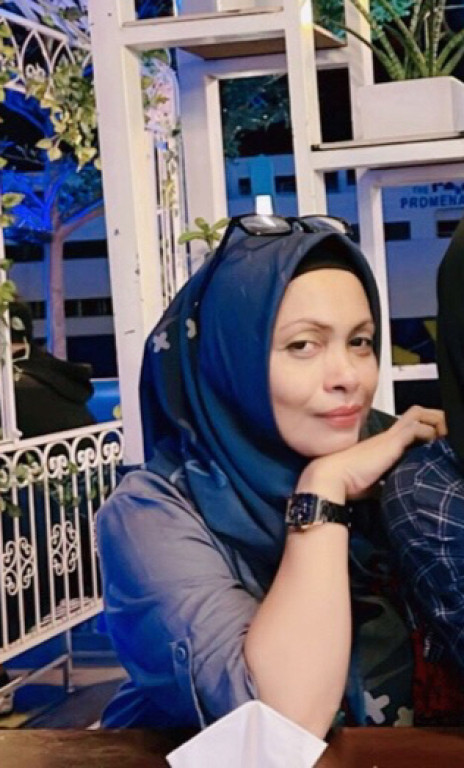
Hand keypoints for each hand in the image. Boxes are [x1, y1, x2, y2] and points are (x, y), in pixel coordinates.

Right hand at [296, 405, 446, 502]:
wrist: (330, 478)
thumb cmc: (344, 482)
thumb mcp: (368, 483)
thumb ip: (380, 483)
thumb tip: (385, 492)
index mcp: (380, 444)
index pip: (405, 427)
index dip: (422, 430)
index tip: (433, 442)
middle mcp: (386, 436)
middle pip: (415, 414)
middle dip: (433, 420)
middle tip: (442, 435)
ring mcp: (389, 437)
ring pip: (420, 415)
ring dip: (436, 425)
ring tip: (443, 437)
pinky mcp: (391, 442)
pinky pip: (417, 428)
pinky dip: (430, 433)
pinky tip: (435, 443)